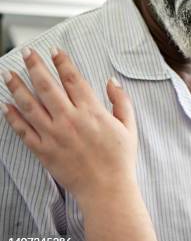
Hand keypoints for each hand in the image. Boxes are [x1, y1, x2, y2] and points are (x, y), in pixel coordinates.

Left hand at [0, 47, 137, 203]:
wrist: (106, 189)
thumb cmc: (120, 159)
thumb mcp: (128, 126)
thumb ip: (121, 101)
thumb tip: (112, 81)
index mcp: (91, 111)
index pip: (73, 79)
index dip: (62, 62)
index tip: (55, 51)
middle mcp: (69, 120)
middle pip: (47, 86)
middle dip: (35, 66)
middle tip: (27, 53)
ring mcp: (54, 135)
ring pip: (30, 105)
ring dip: (17, 87)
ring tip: (8, 74)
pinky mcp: (43, 151)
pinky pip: (23, 131)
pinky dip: (12, 117)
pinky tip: (6, 106)